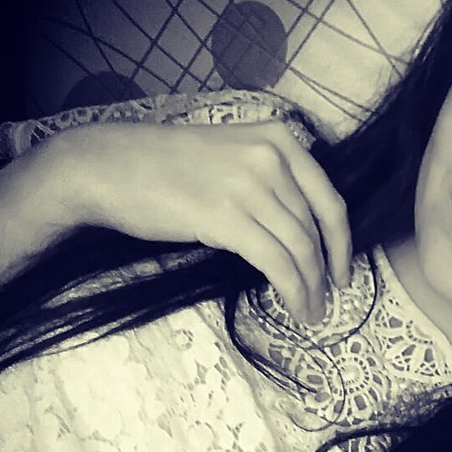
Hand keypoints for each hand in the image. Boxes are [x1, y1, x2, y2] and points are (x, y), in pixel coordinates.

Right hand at [45, 120, 351, 322]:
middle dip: (326, 271)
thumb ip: (271, 183)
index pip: (329, 199)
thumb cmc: (166, 167)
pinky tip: (296, 307)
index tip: (342, 270)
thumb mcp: (233, 158)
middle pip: (315, 228)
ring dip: (311, 287)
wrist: (109, 167)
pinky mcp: (227, 216)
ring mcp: (249, 185)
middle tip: (326, 299)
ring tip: (311, 312)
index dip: (342, 243)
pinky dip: (293, 290)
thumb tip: (299, 233)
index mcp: (279, 139)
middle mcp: (271, 157)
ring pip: (300, 249)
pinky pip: (276, 262)